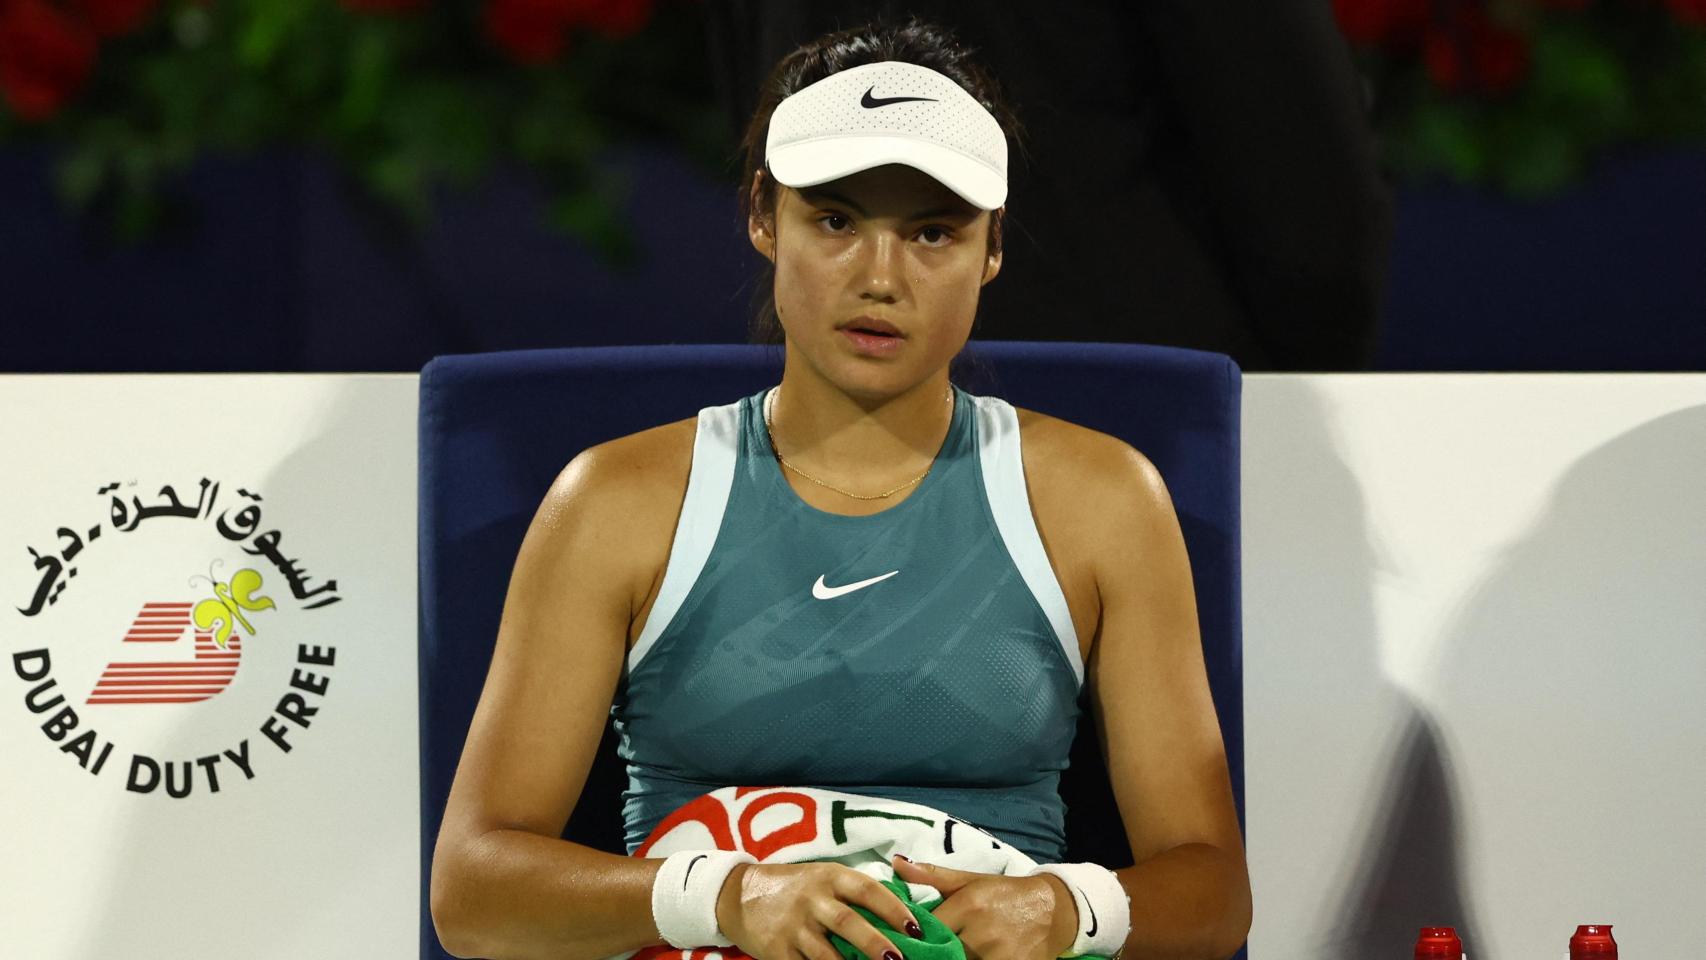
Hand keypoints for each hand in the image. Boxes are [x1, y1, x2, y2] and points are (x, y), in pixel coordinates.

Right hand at [715, 860, 924, 959]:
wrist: (738, 894)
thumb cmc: (793, 886)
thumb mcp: (822, 877)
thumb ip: (852, 892)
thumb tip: (898, 914)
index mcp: (830, 876)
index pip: (868, 890)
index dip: (894, 909)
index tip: (915, 929)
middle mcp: (812, 899)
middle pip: (848, 922)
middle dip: (875, 943)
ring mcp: (794, 926)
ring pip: (827, 953)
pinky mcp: (777, 950)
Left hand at [890, 854, 1078, 959]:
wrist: (1053, 910)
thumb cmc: (1005, 893)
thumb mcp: (970, 880)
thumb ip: (933, 876)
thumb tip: (896, 864)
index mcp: (969, 906)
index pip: (927, 928)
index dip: (912, 936)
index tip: (902, 939)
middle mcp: (983, 933)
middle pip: (942, 954)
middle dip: (929, 953)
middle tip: (918, 951)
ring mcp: (1000, 956)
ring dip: (949, 959)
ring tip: (937, 955)